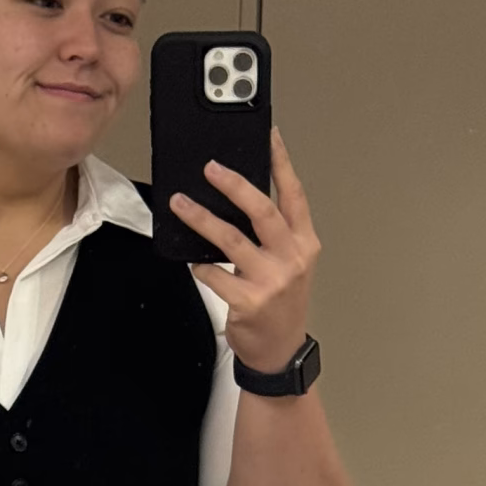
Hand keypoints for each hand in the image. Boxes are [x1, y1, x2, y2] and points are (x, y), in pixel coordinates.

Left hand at [169, 126, 319, 377]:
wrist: (279, 350)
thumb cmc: (281, 302)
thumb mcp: (290, 263)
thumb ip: (274, 234)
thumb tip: (238, 197)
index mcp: (304, 242)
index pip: (294, 194)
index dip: (281, 163)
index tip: (268, 135)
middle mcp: (292, 258)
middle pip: (262, 211)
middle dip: (234, 185)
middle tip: (210, 168)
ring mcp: (271, 281)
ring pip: (232, 240)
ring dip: (202, 219)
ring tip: (180, 204)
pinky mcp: (248, 302)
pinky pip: (215, 275)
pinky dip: (201, 266)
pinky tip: (192, 261)